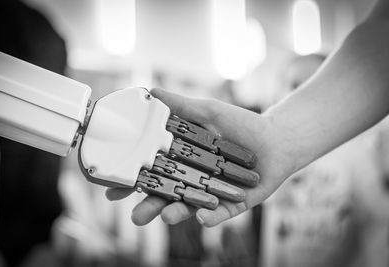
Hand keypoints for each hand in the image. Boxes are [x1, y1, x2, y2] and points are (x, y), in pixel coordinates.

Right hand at [106, 88, 294, 226]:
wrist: (276, 138)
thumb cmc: (242, 124)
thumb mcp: (208, 112)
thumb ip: (180, 106)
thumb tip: (149, 91)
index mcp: (184, 162)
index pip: (154, 173)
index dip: (135, 181)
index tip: (113, 189)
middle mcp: (195, 180)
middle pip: (168, 197)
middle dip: (150, 208)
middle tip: (134, 218)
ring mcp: (213, 194)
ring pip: (191, 209)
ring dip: (177, 215)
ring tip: (166, 218)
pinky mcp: (234, 205)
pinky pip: (221, 215)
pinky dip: (212, 217)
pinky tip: (202, 218)